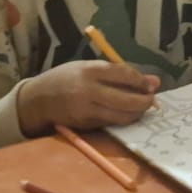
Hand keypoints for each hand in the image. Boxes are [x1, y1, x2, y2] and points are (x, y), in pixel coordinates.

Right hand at [17, 61, 160, 135]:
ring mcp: (86, 110)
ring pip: (121, 116)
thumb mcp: (89, 67)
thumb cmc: (66, 78)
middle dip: (144, 102)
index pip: (125, 75)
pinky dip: (122, 119)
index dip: (142, 81)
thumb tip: (154, 81)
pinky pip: (110, 123)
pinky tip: (125, 114)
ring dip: (136, 114)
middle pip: (126, 100)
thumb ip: (120, 73)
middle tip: (152, 101)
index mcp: (90, 70)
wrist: (37, 99)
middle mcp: (88, 90)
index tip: (152, 85)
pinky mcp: (85, 124)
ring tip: (141, 109)